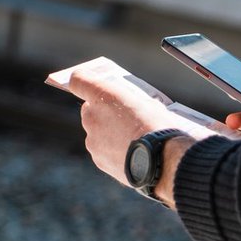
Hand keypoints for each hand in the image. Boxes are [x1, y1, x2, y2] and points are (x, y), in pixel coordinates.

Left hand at [67, 63, 213, 187]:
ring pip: (96, 132)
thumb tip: (134, 106)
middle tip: (124, 118)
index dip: (84, 81)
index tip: (90, 84)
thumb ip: (132, 102)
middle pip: (90, 109)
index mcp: (103, 96)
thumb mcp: (150, 104)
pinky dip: (113, 151)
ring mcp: (92, 140)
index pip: (78, 80)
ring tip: (133, 140)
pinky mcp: (98, 159)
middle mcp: (92, 116)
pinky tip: (132, 153)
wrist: (162, 160)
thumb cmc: (159, 128)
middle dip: (104, 112)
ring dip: (109, 133)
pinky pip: (103, 150)